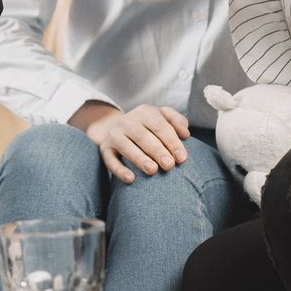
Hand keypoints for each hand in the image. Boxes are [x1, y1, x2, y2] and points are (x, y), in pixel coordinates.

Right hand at [71, 101, 189, 182]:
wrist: (113, 126)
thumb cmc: (147, 126)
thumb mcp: (161, 117)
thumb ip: (176, 121)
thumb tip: (185, 134)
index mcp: (146, 112)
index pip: (160, 126)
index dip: (172, 142)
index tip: (182, 158)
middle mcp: (128, 121)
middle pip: (144, 136)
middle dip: (158, 151)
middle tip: (169, 165)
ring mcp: (114, 134)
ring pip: (126, 147)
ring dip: (140, 159)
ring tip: (153, 171)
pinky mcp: (104, 148)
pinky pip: (110, 160)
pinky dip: (119, 170)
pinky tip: (130, 179)